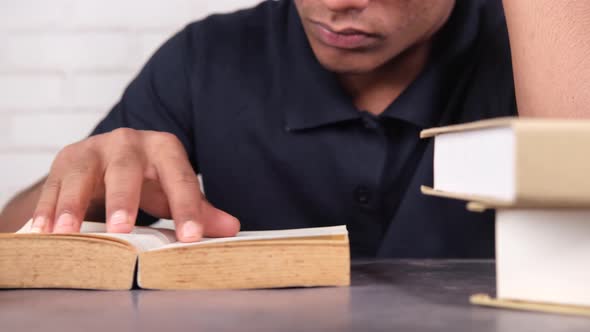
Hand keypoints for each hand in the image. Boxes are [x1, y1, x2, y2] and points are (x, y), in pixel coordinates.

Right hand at [30, 128, 239, 241]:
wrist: (108, 160)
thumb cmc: (147, 178)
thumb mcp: (173, 189)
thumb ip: (199, 208)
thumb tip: (232, 229)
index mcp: (163, 148)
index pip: (179, 178)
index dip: (187, 207)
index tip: (191, 236)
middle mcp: (128, 143)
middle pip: (126, 169)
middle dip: (123, 198)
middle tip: (123, 229)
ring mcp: (93, 150)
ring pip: (82, 174)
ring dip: (73, 204)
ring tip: (69, 231)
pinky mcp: (66, 161)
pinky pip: (54, 186)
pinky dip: (47, 208)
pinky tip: (44, 230)